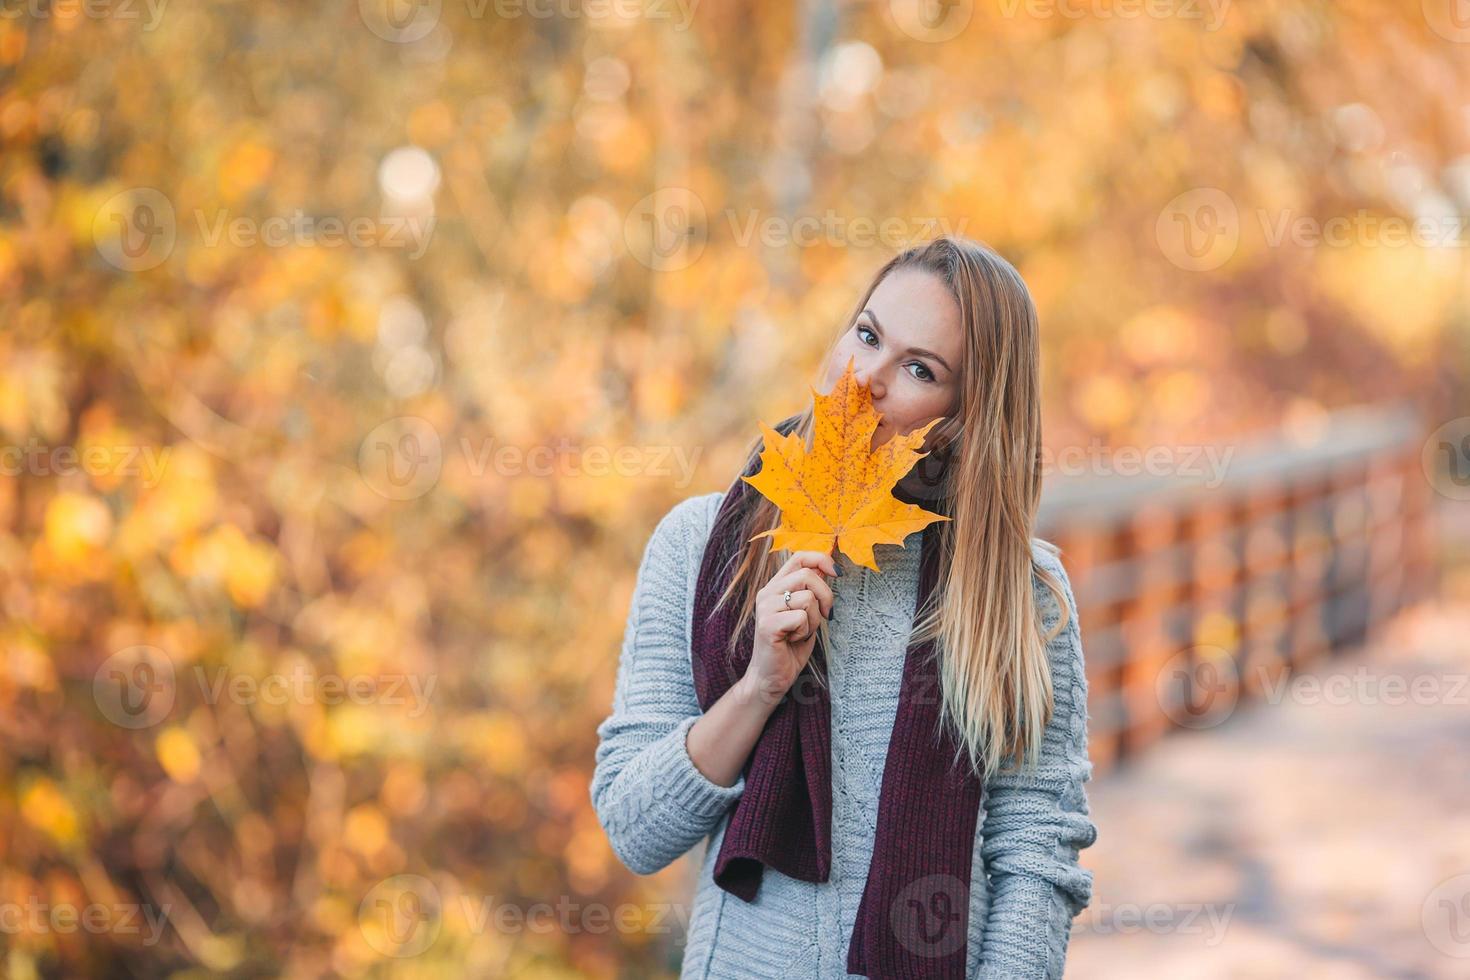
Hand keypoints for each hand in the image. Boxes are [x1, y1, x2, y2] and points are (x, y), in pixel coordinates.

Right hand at [744, 550, 837, 703]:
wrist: (772, 677)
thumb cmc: (790, 646)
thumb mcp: (806, 613)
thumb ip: (812, 591)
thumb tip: (830, 567)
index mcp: (775, 586)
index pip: (799, 557)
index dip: (822, 560)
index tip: (838, 573)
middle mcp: (767, 593)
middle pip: (808, 575)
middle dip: (826, 597)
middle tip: (826, 616)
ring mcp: (765, 608)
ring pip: (808, 598)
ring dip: (814, 620)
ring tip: (802, 632)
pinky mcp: (768, 624)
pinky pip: (801, 617)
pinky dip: (805, 631)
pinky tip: (793, 640)